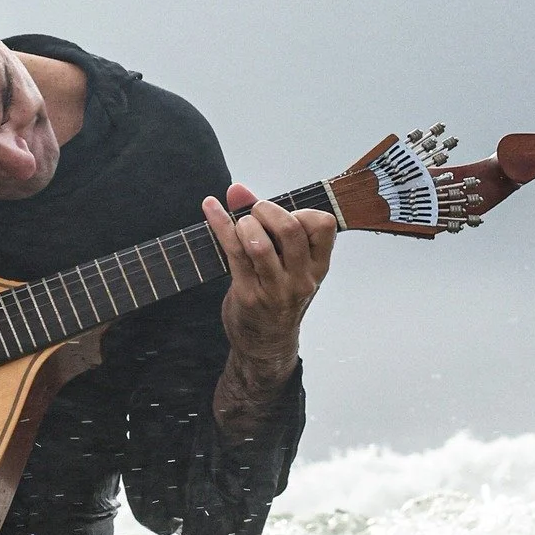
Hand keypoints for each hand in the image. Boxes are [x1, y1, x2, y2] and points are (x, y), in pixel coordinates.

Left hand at [202, 183, 335, 429]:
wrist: (266, 344)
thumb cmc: (277, 295)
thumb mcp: (287, 263)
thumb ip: (266, 223)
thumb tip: (237, 190)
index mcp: (318, 266)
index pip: (324, 225)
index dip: (302, 210)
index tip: (285, 214)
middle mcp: (301, 279)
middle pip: (290, 230)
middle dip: (266, 210)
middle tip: (255, 214)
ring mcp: (275, 290)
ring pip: (260, 245)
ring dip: (244, 224)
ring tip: (240, 226)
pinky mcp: (248, 295)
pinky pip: (233, 254)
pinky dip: (219, 225)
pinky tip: (210, 208)